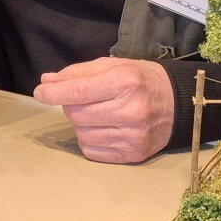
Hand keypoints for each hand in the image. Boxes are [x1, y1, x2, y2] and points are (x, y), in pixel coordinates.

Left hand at [33, 57, 175, 163]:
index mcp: (126, 83)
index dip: (53, 93)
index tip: (40, 92)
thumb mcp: (114, 66)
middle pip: (76, 114)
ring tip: (99, 113)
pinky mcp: (133, 154)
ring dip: (81, 123)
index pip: (77, 92)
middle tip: (85, 99)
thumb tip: (47, 82)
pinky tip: (105, 128)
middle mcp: (131, 111)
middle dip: (71, 105)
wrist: (180, 104)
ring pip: (81, 134)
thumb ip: (79, 73)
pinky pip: (92, 151)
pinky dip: (90, 139)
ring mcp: (133, 136)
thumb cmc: (143, 80)